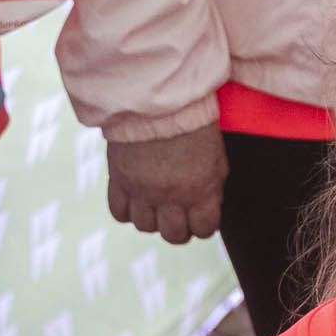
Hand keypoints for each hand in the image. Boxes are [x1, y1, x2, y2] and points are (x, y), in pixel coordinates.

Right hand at [104, 126, 228, 246]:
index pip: (204, 229)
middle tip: (180, 216)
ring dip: (153, 219)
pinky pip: (119, 212)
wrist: (158, 101)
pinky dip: (127, 211)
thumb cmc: (194, 124)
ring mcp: (142, 191)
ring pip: (145, 227)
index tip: (202, 218)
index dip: (204, 225)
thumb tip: (207, 209)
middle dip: (180, 229)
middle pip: (173, 235)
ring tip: (157, 205)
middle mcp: (171, 197)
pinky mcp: (119, 180)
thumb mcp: (216, 159)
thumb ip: (212, 189)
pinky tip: (135, 199)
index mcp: (201, 191)